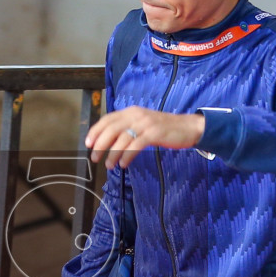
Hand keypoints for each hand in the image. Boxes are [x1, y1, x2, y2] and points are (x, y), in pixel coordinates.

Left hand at [84, 107, 204, 167]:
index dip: (96, 131)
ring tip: (109, 165)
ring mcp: (145, 124)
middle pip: (112, 129)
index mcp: (131, 111)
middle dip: (100, 144)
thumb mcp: (143, 123)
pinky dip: (127, 156)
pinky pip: (135, 145)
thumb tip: (109, 140)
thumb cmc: (163, 128)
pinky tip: (123, 164)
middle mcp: (136, 115)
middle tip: (94, 157)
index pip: (108, 119)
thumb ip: (127, 128)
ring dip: (113, 154)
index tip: (88, 143)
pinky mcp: (154, 134)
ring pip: (122, 139)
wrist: (187, 127)